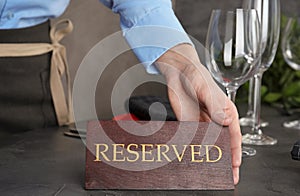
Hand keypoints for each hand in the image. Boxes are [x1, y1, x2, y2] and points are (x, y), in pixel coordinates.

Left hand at [156, 44, 241, 184]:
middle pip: (222, 142)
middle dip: (224, 158)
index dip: (235, 151)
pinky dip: (192, 148)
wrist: (178, 73)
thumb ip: (215, 105)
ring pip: (207, 143)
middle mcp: (215, 120)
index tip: (235, 165)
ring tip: (208, 169)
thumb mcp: (207, 89)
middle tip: (225, 174)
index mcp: (226, 112)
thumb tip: (225, 120)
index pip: (234, 135)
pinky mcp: (188, 123)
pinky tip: (191, 156)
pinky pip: (192, 138)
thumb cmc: (197, 76)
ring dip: (209, 155)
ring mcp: (202, 123)